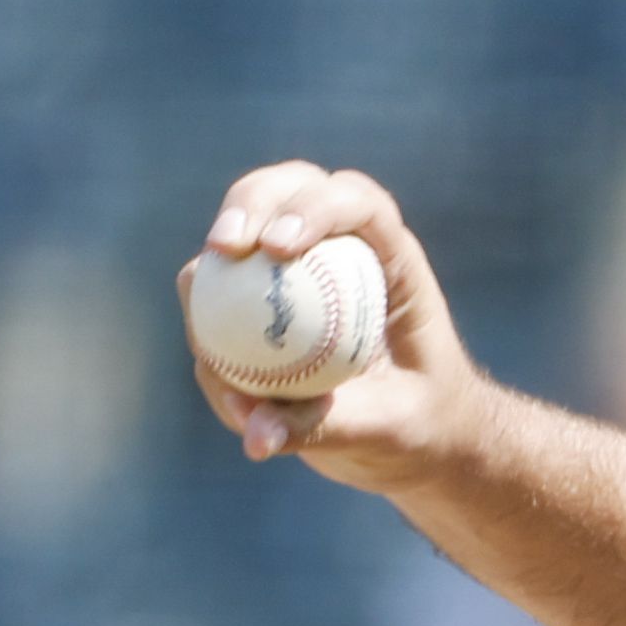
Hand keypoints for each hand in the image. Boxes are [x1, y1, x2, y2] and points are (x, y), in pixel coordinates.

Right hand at [178, 164, 483, 491]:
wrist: (414, 436)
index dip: (313, 208)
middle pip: (288, 188)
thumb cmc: (421, 424)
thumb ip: (327, 426)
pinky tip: (221, 382)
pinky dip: (207, 326)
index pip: (356, 204)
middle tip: (223, 249)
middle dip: (249, 204)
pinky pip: (219, 296)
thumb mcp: (390, 430)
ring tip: (204, 323)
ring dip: (212, 269)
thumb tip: (256, 437)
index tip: (277, 248)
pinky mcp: (262, 295)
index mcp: (393, 260)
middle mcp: (343, 248)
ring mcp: (297, 266)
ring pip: (240, 232)